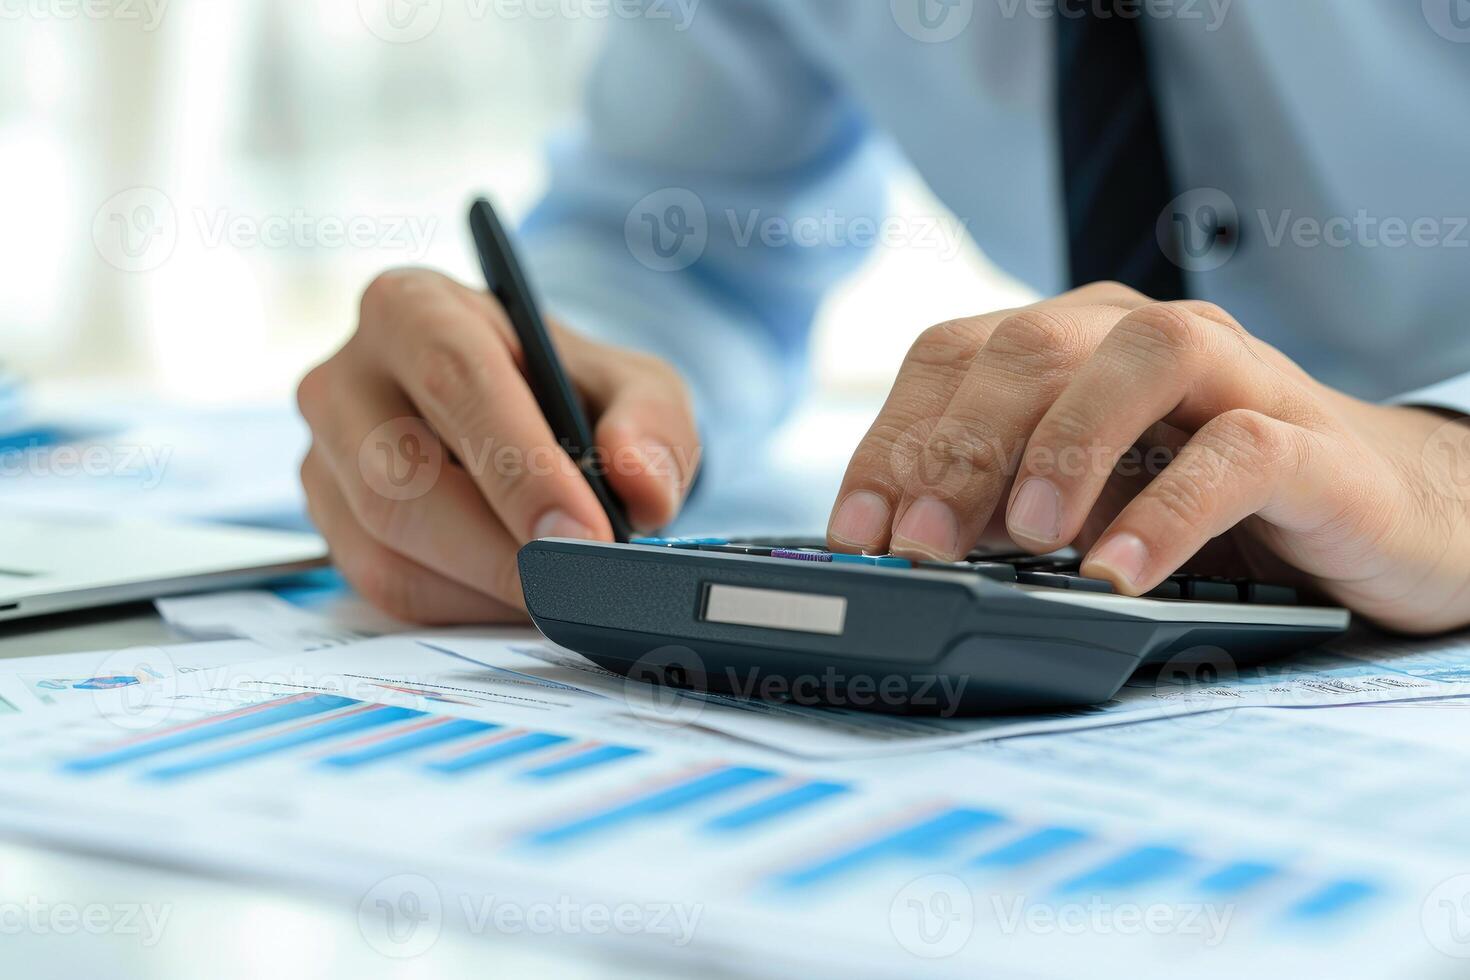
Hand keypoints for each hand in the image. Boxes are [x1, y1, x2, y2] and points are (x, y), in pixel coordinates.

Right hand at [298, 268, 698, 622]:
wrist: (526, 419)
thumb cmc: (570, 392)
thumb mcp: (634, 385)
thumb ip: (653, 424)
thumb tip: (640, 486)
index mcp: (413, 307)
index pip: (457, 380)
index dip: (521, 465)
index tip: (585, 532)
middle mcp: (346, 377)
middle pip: (400, 477)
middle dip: (501, 547)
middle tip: (580, 586)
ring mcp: (323, 457)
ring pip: (386, 544)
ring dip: (486, 586)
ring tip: (564, 593)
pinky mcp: (328, 527)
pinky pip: (384, 587)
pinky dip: (464, 607)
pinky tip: (520, 597)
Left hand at [827, 282, 1469, 632]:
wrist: (1381, 514)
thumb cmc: (1208, 510)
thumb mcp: (1082, 507)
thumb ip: (1000, 509)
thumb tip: (900, 553)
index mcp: (1072, 345)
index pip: (952, 357)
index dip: (891, 442)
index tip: (857, 536)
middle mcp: (1142, 338)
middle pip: (1027, 349)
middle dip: (956, 450)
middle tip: (919, 550)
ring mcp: (1234, 375)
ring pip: (1137, 360)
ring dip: (1063, 448)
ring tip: (1024, 542)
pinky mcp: (1308, 438)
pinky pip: (1236, 451)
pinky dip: (1168, 511)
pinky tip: (1119, 573)